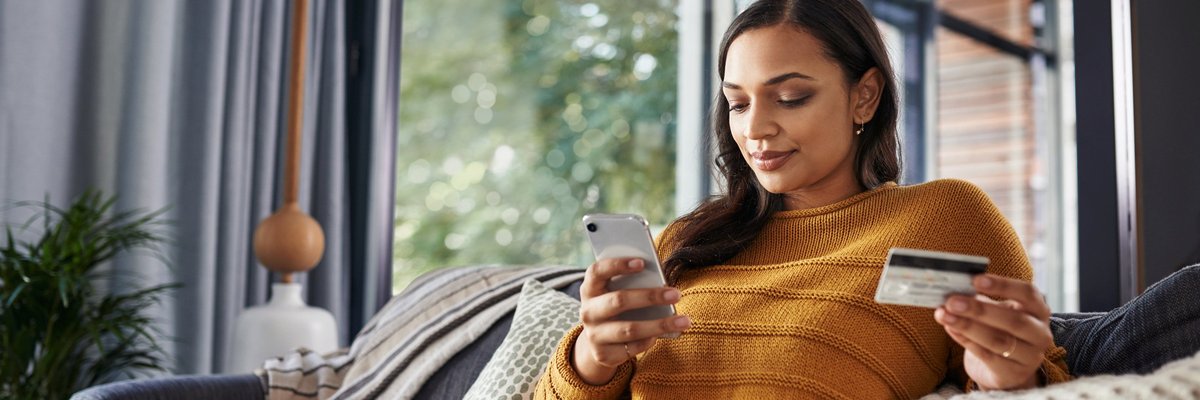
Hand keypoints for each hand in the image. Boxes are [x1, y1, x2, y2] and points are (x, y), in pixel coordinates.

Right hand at [571, 257, 690, 384]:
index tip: (642, 262)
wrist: (599, 341)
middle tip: (676, 294)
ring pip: (629, 329)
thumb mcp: (617, 291)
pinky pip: (632, 348)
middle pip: (618, 301)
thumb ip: (632, 283)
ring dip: (660, 325)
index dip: (618, 265)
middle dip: (649, 297)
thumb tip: (660, 282)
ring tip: (684, 321)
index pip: (598, 271)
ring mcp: (593, 335)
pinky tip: (664, 335)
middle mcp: (587, 311)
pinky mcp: (603, 354)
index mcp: (590, 289)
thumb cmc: (616, 306)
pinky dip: (650, 340)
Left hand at [934, 274, 1053, 390]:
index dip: (1003, 285)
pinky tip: (950, 329)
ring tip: (944, 315)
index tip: (976, 279)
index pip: (1028, 293)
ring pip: (999, 340)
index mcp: (1039, 310)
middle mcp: (1040, 333)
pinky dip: (966, 341)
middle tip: (952, 301)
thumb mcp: (997, 312)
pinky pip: (987, 356)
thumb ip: (981, 301)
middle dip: (979, 310)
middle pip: (1014, 320)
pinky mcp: (1013, 373)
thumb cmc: (1000, 331)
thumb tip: (954, 290)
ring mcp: (1030, 356)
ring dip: (967, 326)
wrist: (1007, 369)